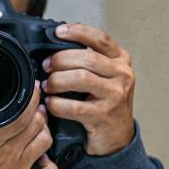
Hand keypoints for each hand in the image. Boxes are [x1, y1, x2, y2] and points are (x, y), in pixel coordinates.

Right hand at [0, 82, 58, 168]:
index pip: (21, 115)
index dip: (30, 98)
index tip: (30, 86)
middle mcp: (7, 155)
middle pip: (36, 124)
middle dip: (37, 107)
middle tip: (31, 99)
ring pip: (45, 143)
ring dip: (44, 128)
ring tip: (35, 120)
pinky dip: (50, 166)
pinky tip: (41, 155)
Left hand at [42, 23, 134, 155]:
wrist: (117, 137)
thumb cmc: (104, 103)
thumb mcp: (104, 77)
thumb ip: (88, 62)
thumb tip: (55, 48)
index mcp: (120, 61)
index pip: (100, 39)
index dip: (78, 32)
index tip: (58, 32)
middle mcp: (122, 75)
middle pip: (87, 58)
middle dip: (60, 59)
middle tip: (46, 66)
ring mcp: (115, 96)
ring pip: (80, 78)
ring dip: (57, 81)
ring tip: (48, 86)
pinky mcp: (103, 116)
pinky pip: (74, 106)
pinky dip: (57, 104)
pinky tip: (51, 104)